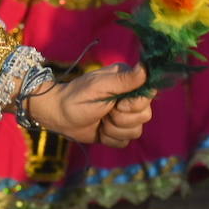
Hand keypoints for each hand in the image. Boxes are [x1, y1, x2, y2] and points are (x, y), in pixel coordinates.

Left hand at [26, 63, 152, 146]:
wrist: (59, 115)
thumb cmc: (77, 96)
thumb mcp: (100, 86)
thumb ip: (124, 79)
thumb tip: (146, 66)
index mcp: (126, 81)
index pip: (149, 95)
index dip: (134, 104)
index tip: (117, 104)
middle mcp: (129, 97)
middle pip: (145, 116)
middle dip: (121, 119)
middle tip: (104, 111)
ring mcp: (125, 116)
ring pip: (136, 131)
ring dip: (113, 129)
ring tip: (100, 120)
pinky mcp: (118, 131)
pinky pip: (125, 141)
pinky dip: (110, 138)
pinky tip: (99, 129)